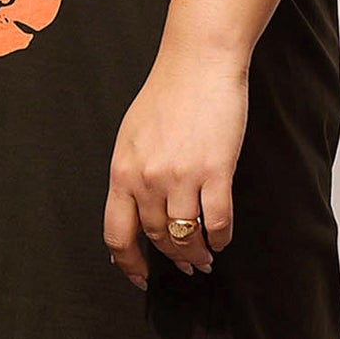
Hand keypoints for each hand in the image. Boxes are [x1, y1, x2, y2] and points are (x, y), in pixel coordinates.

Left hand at [103, 44, 248, 289]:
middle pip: (157, 238)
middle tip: (185, 264)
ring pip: (186, 236)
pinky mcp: (215, 170)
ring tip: (204, 257)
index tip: (140, 276)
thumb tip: (135, 211)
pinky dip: (221, 237)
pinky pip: (217, 220)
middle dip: (171, 258)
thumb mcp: (131, 137)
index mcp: (122, 171)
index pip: (117, 234)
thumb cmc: (167, 95)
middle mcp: (147, 178)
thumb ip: (131, 175)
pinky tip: (222, 238)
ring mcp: (181, 176)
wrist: (198, 63)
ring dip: (197, 253)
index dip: (128, 263)